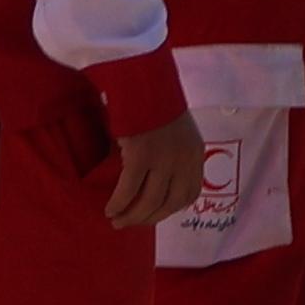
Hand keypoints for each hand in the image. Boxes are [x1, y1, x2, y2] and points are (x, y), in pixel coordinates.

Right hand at [97, 113, 209, 234]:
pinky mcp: (141, 156)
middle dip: (146, 218)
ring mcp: (164, 159)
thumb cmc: (155, 105)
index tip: (153, 214)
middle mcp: (183, 159)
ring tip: (116, 220)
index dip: (170, 210)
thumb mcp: (177, 132)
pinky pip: (128, 190)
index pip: (188, 195)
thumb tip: (157, 184)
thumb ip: (174, 156)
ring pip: (147, 202)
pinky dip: (118, 203)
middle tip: (128, 223)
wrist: (142, 81)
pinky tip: (109, 208)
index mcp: (195, 154)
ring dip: (130, 216)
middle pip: (167, 204)